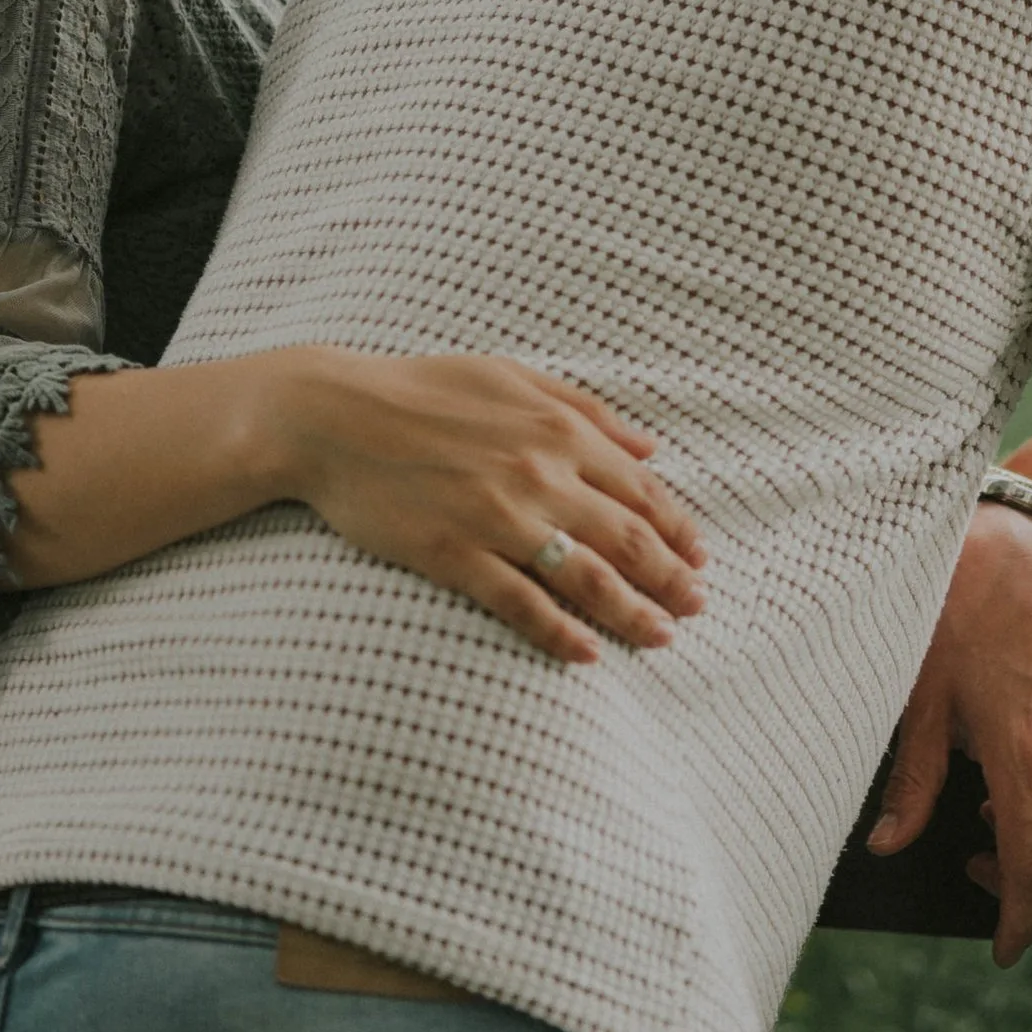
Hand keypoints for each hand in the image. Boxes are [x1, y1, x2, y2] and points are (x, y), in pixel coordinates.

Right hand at [269, 346, 706, 663]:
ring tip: (663, 637)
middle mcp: (539, 473)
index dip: (678, 528)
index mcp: (557, 428)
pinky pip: (520, 603)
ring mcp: (497, 518)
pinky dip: (560, 633)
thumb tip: (652, 443)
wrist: (332, 416)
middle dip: (671, 577)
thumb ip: (587, 408)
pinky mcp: (453, 554)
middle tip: (697, 607)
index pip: (640, 488)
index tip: (699, 557)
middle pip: (626, 538)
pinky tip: (587, 655)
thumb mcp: (512, 376)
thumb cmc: (422, 389)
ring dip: (632, 612)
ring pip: (585, 577)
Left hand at [865, 505, 1031, 966]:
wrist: (1013, 542)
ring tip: (993, 807)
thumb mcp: (921, 698)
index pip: (1031, 872)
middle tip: (970, 856)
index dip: (1018, 923)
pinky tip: (1029, 774)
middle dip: (1019, 878)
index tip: (1003, 950)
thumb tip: (887, 845)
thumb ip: (912, 781)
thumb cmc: (955, 612)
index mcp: (1025, 759)